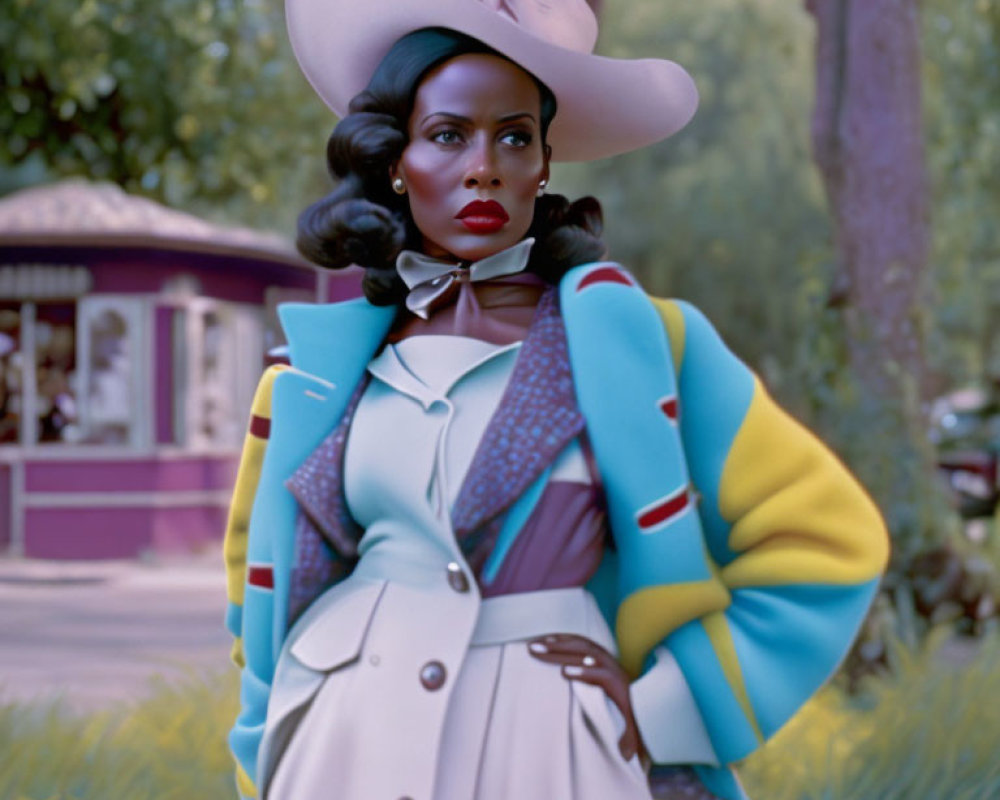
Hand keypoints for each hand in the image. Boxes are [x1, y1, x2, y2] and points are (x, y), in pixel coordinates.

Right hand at [527, 633, 647, 763]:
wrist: (641, 693)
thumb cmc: (630, 715)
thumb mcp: (632, 730)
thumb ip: (628, 741)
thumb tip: (625, 754)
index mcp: (616, 683)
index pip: (600, 674)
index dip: (583, 672)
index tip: (564, 672)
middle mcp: (609, 664)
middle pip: (584, 652)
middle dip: (559, 651)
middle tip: (536, 651)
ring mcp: (602, 654)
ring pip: (578, 644)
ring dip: (555, 643)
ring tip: (533, 645)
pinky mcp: (595, 650)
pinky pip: (576, 641)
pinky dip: (560, 639)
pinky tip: (543, 641)